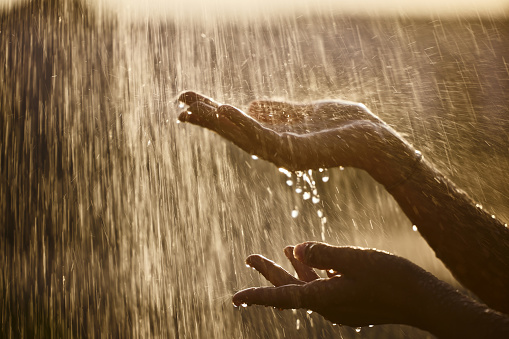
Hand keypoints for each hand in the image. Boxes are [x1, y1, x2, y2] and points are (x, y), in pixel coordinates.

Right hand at [177, 91, 406, 172]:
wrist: (371, 139)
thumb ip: (277, 110)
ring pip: (242, 136)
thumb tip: (248, 105)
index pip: (236, 122)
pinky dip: (244, 123)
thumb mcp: (302, 112)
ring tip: (192, 108)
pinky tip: (226, 110)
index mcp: (273, 136)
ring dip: (217, 122)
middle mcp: (272, 147)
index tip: (188, 99)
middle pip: (233, 132)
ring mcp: (282, 151)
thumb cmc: (341, 124)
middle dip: (206, 119)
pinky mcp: (295, 152)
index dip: (212, 112)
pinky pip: (264, 137)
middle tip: (179, 105)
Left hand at [233, 242, 460, 328]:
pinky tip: (316, 258)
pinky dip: (315, 271)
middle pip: (290, 288)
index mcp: (324, 298)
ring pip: (307, 285)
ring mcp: (340, 304)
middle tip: (250, 257)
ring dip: (293, 268)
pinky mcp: (351, 299)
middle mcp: (328, 305)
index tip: (235, 298)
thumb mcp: (354, 259)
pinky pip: (324, 285)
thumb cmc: (390, 278)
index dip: (256, 296)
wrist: (422, 299)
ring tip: (284, 249)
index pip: (281, 298)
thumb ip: (323, 254)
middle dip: (269, 272)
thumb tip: (296, 249)